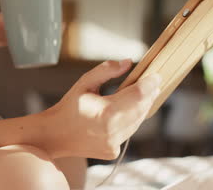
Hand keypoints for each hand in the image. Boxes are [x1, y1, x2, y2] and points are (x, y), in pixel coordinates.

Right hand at [41, 60, 160, 159]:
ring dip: (141, 108)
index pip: (138, 95)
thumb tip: (128, 63)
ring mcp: (113, 143)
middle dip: (148, 95)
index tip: (156, 76)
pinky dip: (129, 121)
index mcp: (106, 112)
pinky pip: (128, 133)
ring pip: (137, 122)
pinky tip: (124, 113)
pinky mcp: (113, 150)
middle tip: (152, 83)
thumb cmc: (69, 107)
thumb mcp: (84, 83)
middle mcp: (112, 130)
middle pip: (141, 109)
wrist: (55, 135)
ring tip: (141, 96)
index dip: (150, 84)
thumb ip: (106, 70)